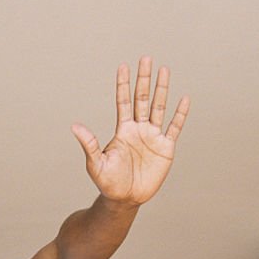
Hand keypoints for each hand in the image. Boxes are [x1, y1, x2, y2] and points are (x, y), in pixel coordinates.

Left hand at [71, 56, 189, 205]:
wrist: (125, 199)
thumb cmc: (108, 182)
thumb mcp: (95, 163)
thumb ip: (88, 144)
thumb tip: (74, 126)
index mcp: (122, 130)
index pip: (123, 102)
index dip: (123, 85)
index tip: (124, 66)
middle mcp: (138, 129)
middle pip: (142, 99)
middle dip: (144, 79)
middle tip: (146, 58)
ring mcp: (152, 137)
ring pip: (159, 107)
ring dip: (162, 89)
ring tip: (164, 69)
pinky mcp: (165, 148)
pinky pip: (174, 127)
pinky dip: (180, 114)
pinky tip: (184, 99)